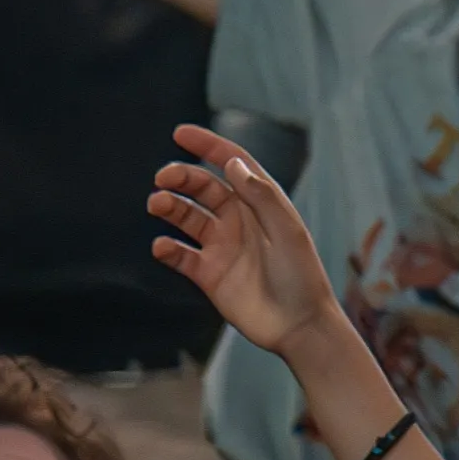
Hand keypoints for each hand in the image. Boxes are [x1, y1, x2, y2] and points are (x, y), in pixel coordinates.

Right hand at [146, 128, 352, 354]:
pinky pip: (180, 255)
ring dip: (170, 207)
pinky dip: (167, 248)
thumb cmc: (301, 276)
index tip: (180, 133)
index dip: (208, 146)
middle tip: (163, 178)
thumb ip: (261, 196)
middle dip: (181, 177)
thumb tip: (232, 163)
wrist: (299, 326)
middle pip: (203, 188)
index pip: (231, 165)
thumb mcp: (287, 231)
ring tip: (157, 204)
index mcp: (261, 204)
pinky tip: (163, 246)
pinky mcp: (209, 274)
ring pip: (187, 216)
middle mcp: (239, 220)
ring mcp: (222, 246)